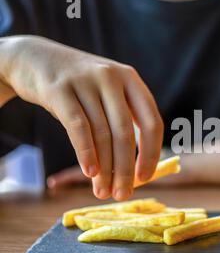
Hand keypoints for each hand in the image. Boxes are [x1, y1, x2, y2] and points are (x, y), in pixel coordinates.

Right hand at [0, 36, 163, 199]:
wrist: (34, 57)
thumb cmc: (78, 87)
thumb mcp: (106, 93)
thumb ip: (122, 123)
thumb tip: (135, 171)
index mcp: (130, 79)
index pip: (152, 121)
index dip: (151, 153)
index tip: (145, 178)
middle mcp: (111, 78)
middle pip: (126, 133)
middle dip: (125, 169)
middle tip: (122, 194)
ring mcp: (86, 81)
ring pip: (101, 134)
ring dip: (104, 169)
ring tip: (102, 191)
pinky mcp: (59, 89)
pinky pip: (78, 128)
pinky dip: (86, 153)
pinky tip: (89, 173)